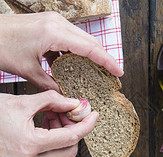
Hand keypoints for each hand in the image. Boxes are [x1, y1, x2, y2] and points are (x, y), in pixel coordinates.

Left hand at [0, 12, 122, 90]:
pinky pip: (69, 39)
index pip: (90, 48)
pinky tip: (78, 65)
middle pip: (89, 42)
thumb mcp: (29, 71)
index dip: (107, 61)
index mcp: (54, 32)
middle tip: (113, 75)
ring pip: (81, 40)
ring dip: (91, 56)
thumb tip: (66, 96)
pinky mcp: (49, 25)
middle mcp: (57, 23)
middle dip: (103, 58)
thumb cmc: (2, 47)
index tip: (118, 72)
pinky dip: (77, 53)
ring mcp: (53, 22)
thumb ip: (51, 84)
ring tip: (99, 72)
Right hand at [0, 90, 97, 156]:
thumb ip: (53, 101)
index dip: (87, 124)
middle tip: (70, 111)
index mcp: (31, 144)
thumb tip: (75, 103)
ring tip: (54, 112)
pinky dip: (54, 137)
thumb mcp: (24, 101)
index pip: (72, 137)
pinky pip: (50, 152)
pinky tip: (47, 120)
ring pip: (61, 152)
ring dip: (64, 132)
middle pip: (70, 149)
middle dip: (75, 129)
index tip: (94, 114)